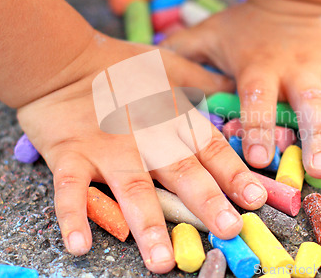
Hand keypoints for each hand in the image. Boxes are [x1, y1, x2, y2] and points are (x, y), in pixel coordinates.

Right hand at [17, 33, 266, 273]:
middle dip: (206, 201)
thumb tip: (236, 85)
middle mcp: (146, 138)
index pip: (211, 149)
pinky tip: (79, 245)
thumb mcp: (171, 66)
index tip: (256, 199)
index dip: (234, 173)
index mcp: (172, 118)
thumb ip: (204, 81)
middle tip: (228, 229)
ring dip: (148, 225)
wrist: (64, 61)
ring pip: (132, 188)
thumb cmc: (121, 66)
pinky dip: (73, 215)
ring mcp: (108, 149)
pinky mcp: (71, 156)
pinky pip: (71, 189)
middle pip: (181, 172)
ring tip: (162, 260)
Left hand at [162, 0, 320, 176]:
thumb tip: (145, 73)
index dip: (261, 126)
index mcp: (262, 65)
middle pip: (311, 102)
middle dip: (315, 136)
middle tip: (316, 172)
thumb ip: (182, 54)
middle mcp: (301, 66)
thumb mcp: (212, 35)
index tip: (262, 159)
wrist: (291, 2)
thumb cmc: (248, 28)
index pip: (259, 97)